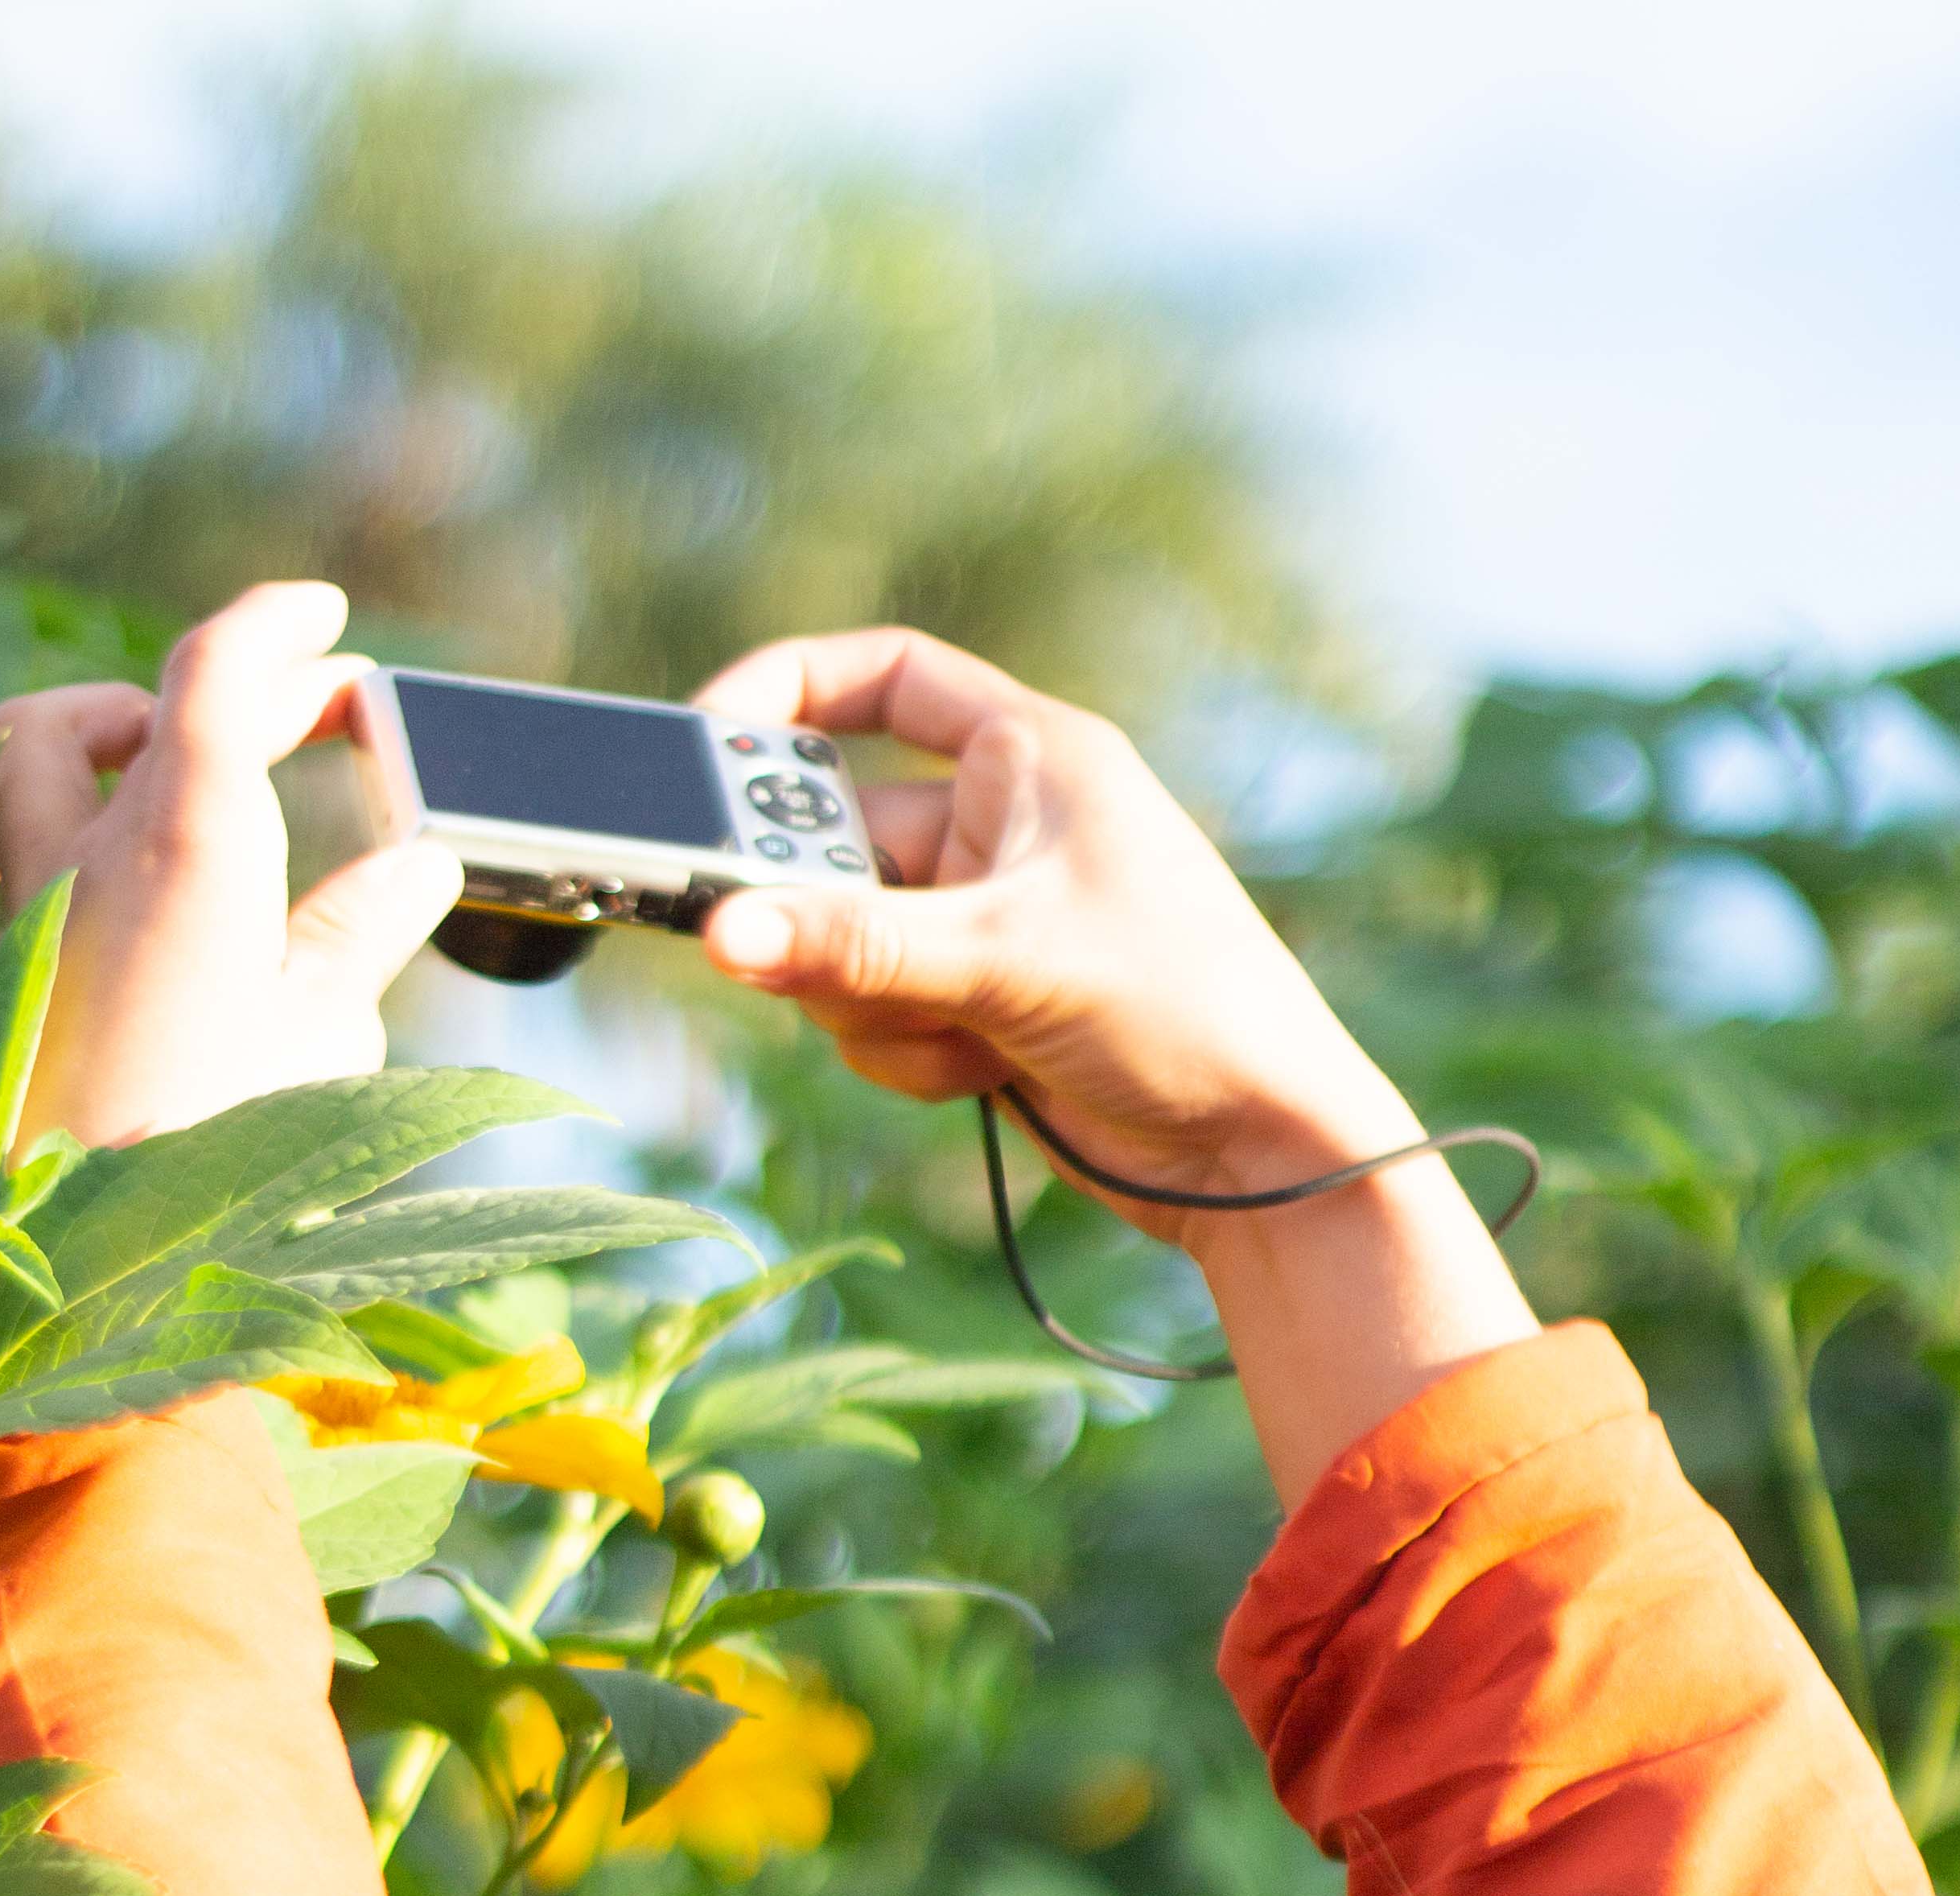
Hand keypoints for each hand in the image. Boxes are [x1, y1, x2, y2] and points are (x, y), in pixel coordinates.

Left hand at [0, 582, 463, 1149]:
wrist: (96, 1278)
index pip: (215, 671)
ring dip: (84, 740)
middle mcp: (82, 860)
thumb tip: (416, 865)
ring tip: (140, 773)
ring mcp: (6, 919)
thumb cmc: (225, 1160)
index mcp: (188, 853)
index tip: (321, 625)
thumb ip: (362, 933)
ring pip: (14, 755)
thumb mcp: (324, 1038)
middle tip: (293, 720)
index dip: (271, 625)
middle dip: (218, 695)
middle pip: (134, 709)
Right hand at [689, 627, 1425, 1259]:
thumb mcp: (1006, 961)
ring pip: (841, 947)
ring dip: (870, 1004)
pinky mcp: (973, 1011)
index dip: (785, 691)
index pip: (884, 678)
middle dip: (818, 912)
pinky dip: (907, 1056)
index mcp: (1027, 757)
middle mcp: (999, 829)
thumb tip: (717, 935)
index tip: (699, 739)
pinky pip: (875, 1019)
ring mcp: (980, 926)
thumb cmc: (1181, 1010)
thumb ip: (853, 948)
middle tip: (792, 952)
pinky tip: (983, 1074)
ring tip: (960, 1032)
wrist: (1260, 1153)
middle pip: (833, 840)